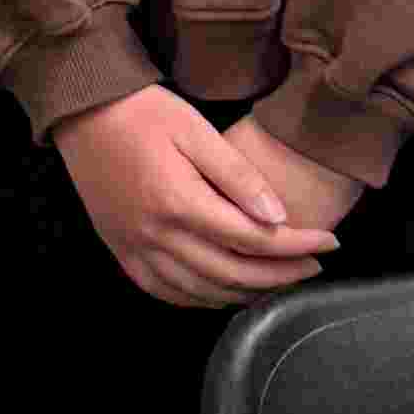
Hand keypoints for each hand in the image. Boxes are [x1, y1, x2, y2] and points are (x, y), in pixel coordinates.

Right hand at [57, 89, 339, 312]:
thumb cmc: (143, 113)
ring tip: (279, 282)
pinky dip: (203, 299)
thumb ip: (238, 176)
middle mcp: (157, 236)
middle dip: (281, 275)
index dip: (297, 245)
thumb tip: (278, 217)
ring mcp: (136, 249)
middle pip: (233, 272)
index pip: (254, 239)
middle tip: (313, 267)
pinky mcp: (123, 253)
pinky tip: (226, 291)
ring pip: (203, 291)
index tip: (329, 242)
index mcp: (179, 203)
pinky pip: (167, 292)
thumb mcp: (197, 131)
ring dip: (246, 293)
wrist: (84, 114)